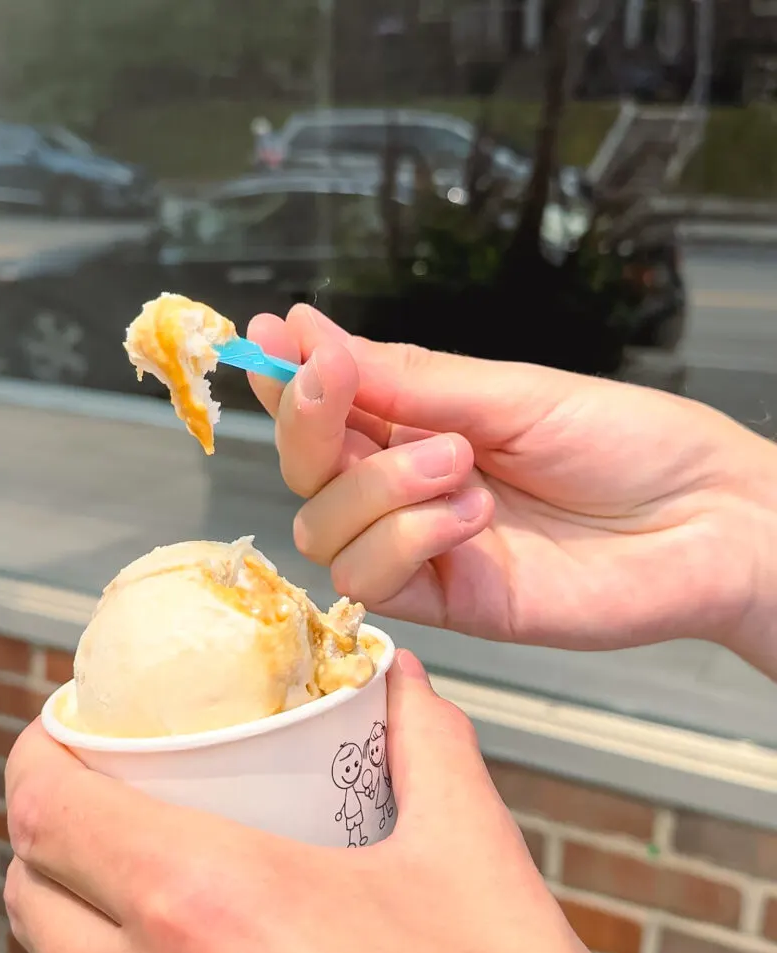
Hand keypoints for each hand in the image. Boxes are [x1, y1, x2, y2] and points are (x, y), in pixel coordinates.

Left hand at [5, 655, 646, 952]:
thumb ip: (430, 749)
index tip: (75, 732)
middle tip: (128, 794)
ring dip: (85, 909)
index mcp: (216, 909)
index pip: (48, 809)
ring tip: (159, 872)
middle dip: (65, 827)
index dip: (43, 752)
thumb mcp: (476, 867)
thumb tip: (402, 685)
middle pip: (33, 886)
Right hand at [248, 305, 776, 673]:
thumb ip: (404, 378)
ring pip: (324, 531)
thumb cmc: (629, 442)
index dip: (287, 381)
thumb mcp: (510, 392)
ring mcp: (427, 549)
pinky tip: (474, 516)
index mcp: (423, 426)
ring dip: (377, 488)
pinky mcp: (451, 602)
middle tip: (344, 386)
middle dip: (312, 428)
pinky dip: (408, 537)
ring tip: (460, 464)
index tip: (266, 343)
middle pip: (306, 474)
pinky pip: (375, 579)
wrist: (708, 520)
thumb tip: (303, 330)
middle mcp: (411, 489)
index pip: (325, 410)